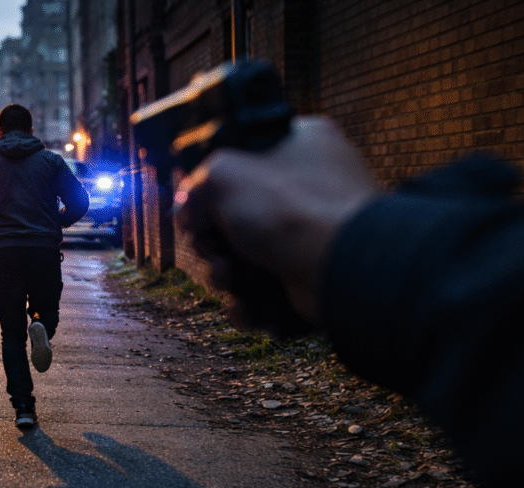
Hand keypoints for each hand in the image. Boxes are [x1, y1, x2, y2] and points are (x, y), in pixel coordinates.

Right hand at [174, 116, 379, 324]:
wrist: (337, 266)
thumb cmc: (288, 208)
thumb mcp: (223, 174)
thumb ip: (197, 184)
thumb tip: (186, 209)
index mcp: (301, 146)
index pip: (244, 160)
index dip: (212, 185)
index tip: (193, 205)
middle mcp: (311, 189)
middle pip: (239, 217)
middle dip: (211, 241)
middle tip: (206, 247)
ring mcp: (314, 237)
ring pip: (249, 259)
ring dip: (224, 274)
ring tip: (226, 277)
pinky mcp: (312, 280)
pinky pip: (267, 293)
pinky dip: (250, 304)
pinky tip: (243, 306)